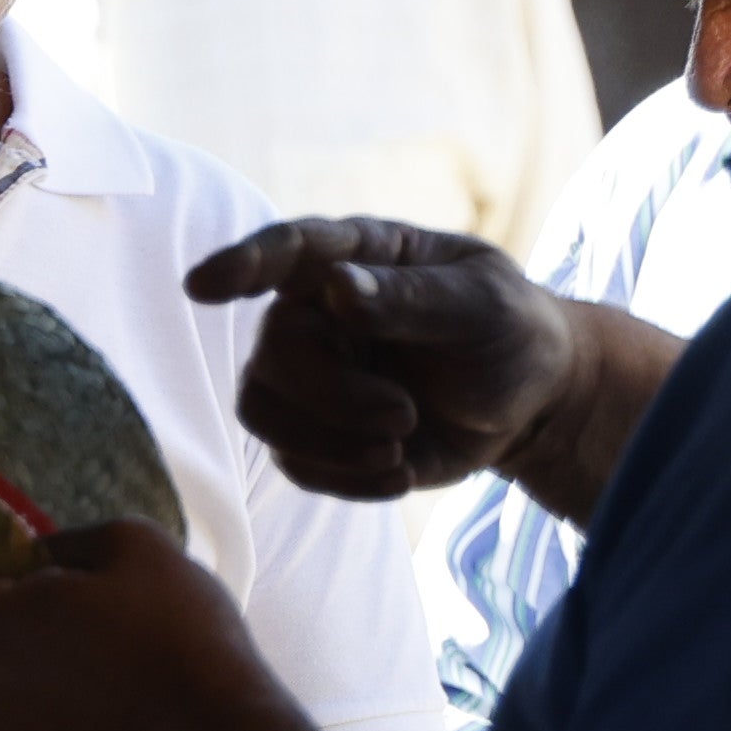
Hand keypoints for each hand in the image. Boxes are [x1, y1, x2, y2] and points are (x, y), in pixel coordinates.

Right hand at [184, 219, 583, 500]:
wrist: (528, 399)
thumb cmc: (506, 329)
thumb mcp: (481, 304)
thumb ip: (411, 297)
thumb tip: (340, 288)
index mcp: (356, 256)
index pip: (288, 251)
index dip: (241, 265)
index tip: (202, 287)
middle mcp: (317, 310)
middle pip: (271, 354)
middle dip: (331, 397)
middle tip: (404, 416)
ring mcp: (311, 374)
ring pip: (262, 411)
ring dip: (329, 442)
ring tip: (399, 448)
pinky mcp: (319, 432)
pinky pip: (293, 462)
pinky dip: (346, 478)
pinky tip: (400, 472)